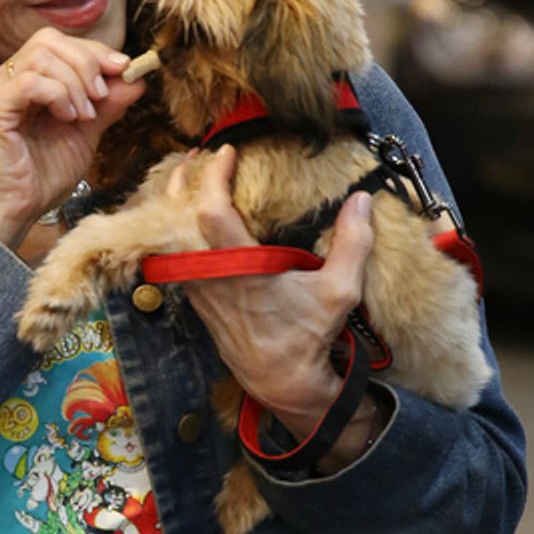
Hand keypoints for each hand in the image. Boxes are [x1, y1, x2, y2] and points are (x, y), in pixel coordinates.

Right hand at [0, 30, 146, 245]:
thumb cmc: (43, 176)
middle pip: (48, 41)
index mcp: (24, 79)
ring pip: (40, 57)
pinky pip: (29, 82)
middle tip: (100, 97)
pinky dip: (57, 95)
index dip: (94, 51)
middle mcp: (4, 79)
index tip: (123, 69)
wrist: (18, 211)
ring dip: (73, 83)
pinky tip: (67, 119)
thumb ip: (107, 105)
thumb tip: (136, 78)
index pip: (59, 43)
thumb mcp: (85, 134)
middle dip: (86, 63)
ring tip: (83, 116)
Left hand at [169, 145, 381, 464]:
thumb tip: (362, 200)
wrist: (280, 382)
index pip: (211, 212)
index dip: (213, 177)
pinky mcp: (196, 301)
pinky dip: (178, 232)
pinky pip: (175, 257)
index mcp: (240, 269)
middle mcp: (210, 277)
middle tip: (193, 155)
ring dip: (176, 206)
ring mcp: (197, 290)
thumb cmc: (308, 337)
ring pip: (171, 239)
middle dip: (180, 182)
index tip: (226, 152)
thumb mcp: (340, 291)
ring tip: (188, 180)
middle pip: (176, 219)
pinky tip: (191, 220)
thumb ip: (353, 243)